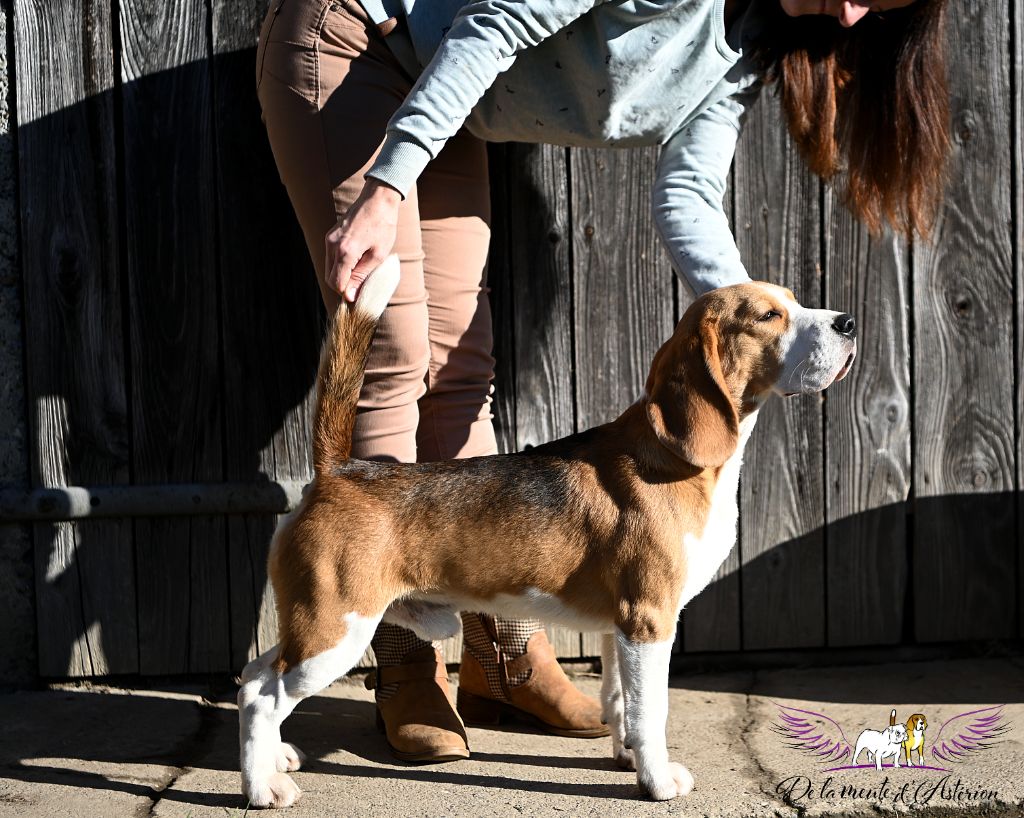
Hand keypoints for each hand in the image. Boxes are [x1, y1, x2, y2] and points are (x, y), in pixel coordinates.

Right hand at [325, 178, 400, 301]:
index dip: (347, 294)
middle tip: (360, 288)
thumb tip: (351, 295)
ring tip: (360, 273)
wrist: (377, 199)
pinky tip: (356, 262)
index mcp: (345, 252)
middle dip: (343, 287)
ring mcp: (329, 239)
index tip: (358, 297)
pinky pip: (331, 258)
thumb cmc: (383, 226)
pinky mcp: (330, 236)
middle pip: (330, 278)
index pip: (337, 284)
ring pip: (329, 269)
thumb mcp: (378, 255)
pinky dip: (340, 265)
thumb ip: (362, 276)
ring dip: (342, 276)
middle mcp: (332, 245)